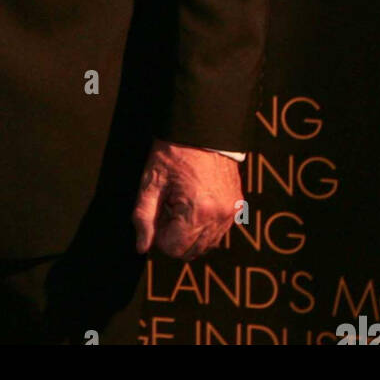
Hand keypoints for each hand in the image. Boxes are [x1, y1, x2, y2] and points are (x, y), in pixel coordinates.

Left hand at [132, 138, 241, 258]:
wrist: (202, 129)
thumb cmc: (174, 151)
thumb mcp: (152, 181)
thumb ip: (144, 216)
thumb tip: (142, 246)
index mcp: (198, 211)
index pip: (175, 248)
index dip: (160, 235)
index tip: (157, 214)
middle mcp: (219, 216)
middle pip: (192, 250)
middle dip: (176, 235)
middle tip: (168, 208)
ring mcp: (231, 212)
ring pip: (207, 243)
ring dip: (191, 232)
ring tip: (181, 203)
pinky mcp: (237, 206)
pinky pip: (219, 230)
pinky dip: (205, 224)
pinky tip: (195, 202)